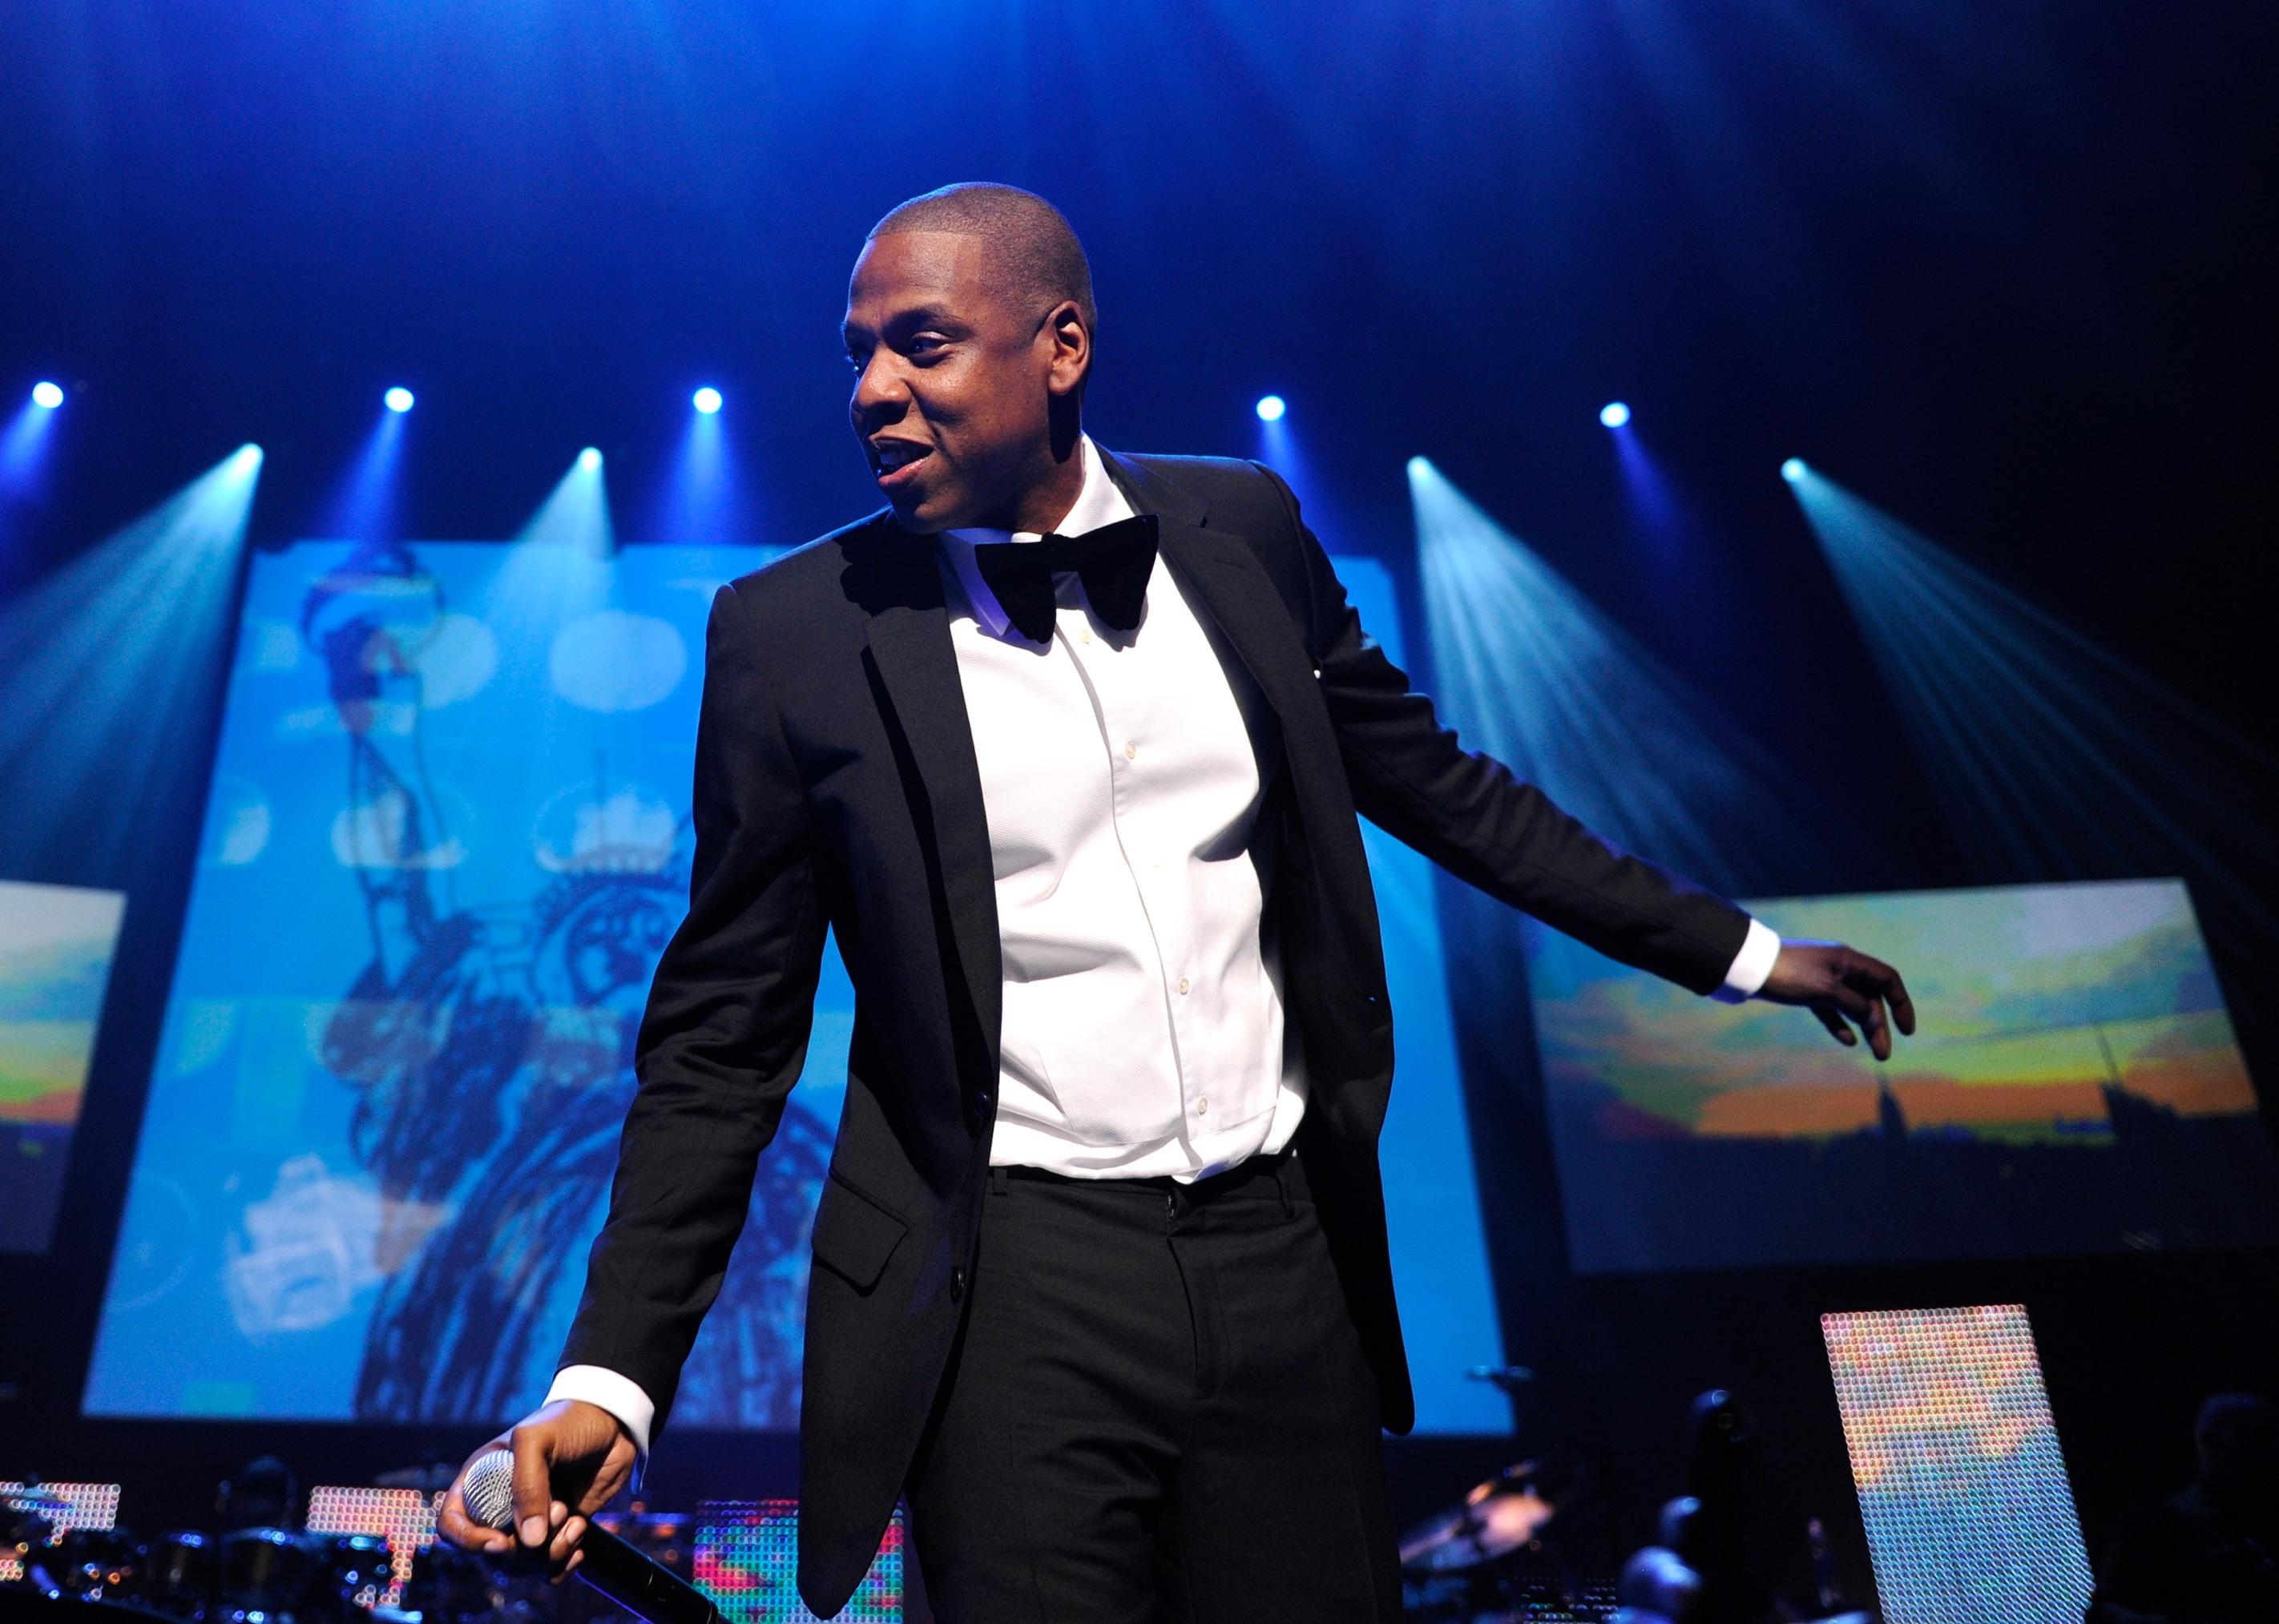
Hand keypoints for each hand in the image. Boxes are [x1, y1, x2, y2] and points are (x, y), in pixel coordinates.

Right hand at [437, 1399, 638, 1581]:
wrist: (615, 1425)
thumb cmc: (570, 1422)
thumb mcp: (537, 1439)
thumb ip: (527, 1485)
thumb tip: (530, 1541)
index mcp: (481, 1481)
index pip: (451, 1524)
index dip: (469, 1541)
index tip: (501, 1542)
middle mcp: (500, 1506)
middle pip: (490, 1554)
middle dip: (524, 1547)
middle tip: (560, 1509)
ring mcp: (529, 1522)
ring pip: (521, 1566)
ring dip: (551, 1551)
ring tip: (574, 1517)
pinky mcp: (556, 1534)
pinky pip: (548, 1571)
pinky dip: (564, 1564)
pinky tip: (580, 1533)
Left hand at [1756, 939, 1914, 1060]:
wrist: (1748, 968)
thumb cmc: (1788, 975)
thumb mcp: (1825, 991)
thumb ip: (1853, 1005)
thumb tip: (1874, 1019)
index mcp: (1849, 961)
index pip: (1887, 979)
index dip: (1901, 1003)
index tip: (1906, 1030)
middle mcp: (1841, 968)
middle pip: (1870, 997)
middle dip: (1880, 1025)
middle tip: (1883, 1054)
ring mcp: (1824, 979)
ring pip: (1853, 1005)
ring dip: (1864, 1027)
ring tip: (1874, 1053)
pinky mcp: (1808, 990)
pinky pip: (1832, 1008)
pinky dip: (1841, 1023)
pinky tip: (1848, 1041)